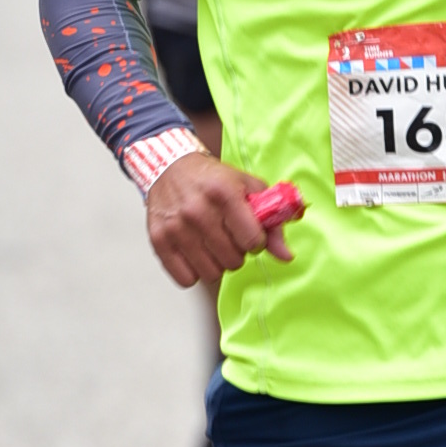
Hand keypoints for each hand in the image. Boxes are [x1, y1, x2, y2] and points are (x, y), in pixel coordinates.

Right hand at [144, 154, 295, 285]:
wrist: (169, 167)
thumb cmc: (212, 179)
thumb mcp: (248, 188)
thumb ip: (273, 221)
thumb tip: (286, 256)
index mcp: (225, 193)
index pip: (253, 241)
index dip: (257, 242)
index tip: (250, 235)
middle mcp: (198, 211)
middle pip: (233, 261)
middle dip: (237, 253)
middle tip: (229, 237)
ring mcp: (177, 227)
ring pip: (211, 273)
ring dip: (217, 263)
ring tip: (212, 244)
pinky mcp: (159, 240)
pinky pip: (186, 279)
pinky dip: (194, 271)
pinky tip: (195, 253)